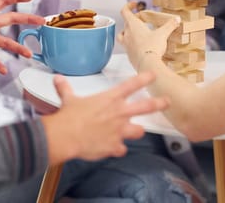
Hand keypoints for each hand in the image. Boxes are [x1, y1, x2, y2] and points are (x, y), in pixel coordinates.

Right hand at [42, 72, 169, 163]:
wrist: (67, 136)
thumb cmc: (69, 116)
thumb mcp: (68, 99)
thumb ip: (66, 89)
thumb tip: (58, 80)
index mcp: (110, 99)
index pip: (132, 85)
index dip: (144, 79)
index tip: (153, 75)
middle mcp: (119, 113)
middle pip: (146, 107)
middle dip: (159, 104)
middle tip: (167, 102)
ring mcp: (119, 131)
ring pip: (139, 131)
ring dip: (137, 131)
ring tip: (136, 131)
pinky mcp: (114, 146)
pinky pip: (121, 149)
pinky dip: (118, 149)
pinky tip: (113, 148)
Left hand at [118, 2, 179, 69]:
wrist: (148, 64)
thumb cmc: (152, 47)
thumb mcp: (163, 34)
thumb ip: (170, 25)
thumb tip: (176, 19)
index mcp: (133, 25)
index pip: (125, 11)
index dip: (128, 6)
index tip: (135, 4)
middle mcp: (127, 34)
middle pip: (125, 23)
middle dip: (133, 20)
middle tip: (142, 20)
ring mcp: (126, 45)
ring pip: (122, 34)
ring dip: (127, 32)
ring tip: (136, 33)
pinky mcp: (129, 54)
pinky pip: (127, 46)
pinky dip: (132, 44)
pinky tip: (141, 46)